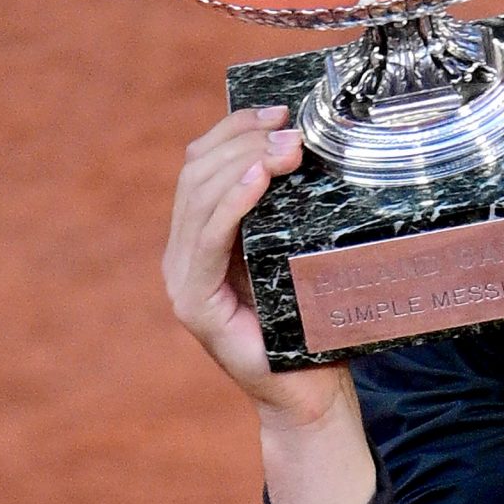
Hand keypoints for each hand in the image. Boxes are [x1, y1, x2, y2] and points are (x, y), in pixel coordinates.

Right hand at [163, 104, 355, 431]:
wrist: (311, 395)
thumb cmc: (316, 322)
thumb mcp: (304, 252)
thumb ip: (296, 211)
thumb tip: (320, 148)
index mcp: (203, 237)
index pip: (202, 165)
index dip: (234, 129)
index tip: (279, 109)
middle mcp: (183, 254)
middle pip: (196, 174)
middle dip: (242, 141)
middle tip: (292, 128)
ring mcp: (183, 280)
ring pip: (198, 199)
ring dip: (243, 164)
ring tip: (285, 147)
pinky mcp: (195, 306)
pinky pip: (207, 243)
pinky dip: (231, 206)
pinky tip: (258, 183)